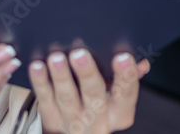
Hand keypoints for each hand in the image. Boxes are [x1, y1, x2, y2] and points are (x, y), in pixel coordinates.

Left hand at [30, 50, 150, 133]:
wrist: (80, 133)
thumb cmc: (101, 105)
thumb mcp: (118, 96)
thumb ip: (127, 78)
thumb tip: (141, 62)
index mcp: (119, 112)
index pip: (126, 93)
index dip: (126, 76)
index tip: (123, 56)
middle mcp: (98, 118)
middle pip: (94, 96)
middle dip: (87, 74)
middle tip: (79, 54)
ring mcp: (74, 120)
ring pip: (67, 98)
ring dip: (61, 77)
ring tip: (56, 58)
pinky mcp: (53, 119)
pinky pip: (45, 100)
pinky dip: (41, 83)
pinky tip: (38, 66)